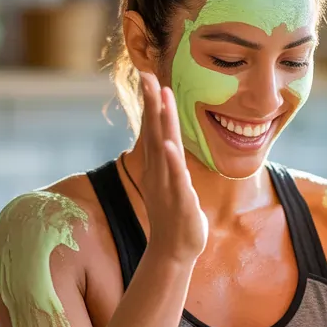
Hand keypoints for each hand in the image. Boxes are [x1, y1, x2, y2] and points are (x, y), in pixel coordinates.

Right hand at [138, 73, 207, 263]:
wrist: (173, 253)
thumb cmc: (175, 219)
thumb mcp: (173, 184)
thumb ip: (171, 164)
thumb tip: (170, 146)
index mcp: (158, 168)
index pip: (153, 129)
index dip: (151, 103)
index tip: (148, 77)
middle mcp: (158, 173)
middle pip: (153, 131)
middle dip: (151, 102)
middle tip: (147, 74)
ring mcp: (167, 185)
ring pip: (164, 148)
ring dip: (162, 121)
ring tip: (161, 96)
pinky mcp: (180, 200)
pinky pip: (175, 177)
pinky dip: (172, 160)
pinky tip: (169, 144)